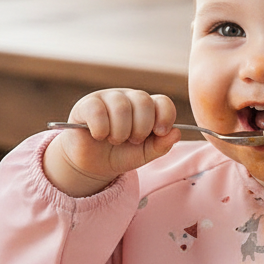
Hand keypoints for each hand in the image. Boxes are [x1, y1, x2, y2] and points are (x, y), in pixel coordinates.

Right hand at [43, 89, 179, 196]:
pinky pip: (98, 111)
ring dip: (120, 131)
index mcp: (147, 108)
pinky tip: (99, 136)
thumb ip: (162, 145)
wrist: (94, 165)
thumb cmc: (121, 154)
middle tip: (133, 140)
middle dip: (141, 127)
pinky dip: (101, 129)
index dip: (165, 117)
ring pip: (121, 106)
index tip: (159, 133)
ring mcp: (107, 98)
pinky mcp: (87, 104)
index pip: (163, 102)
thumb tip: (176, 133)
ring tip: (115, 140)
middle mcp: (129, 98)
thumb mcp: (145, 154)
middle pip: (143, 101)